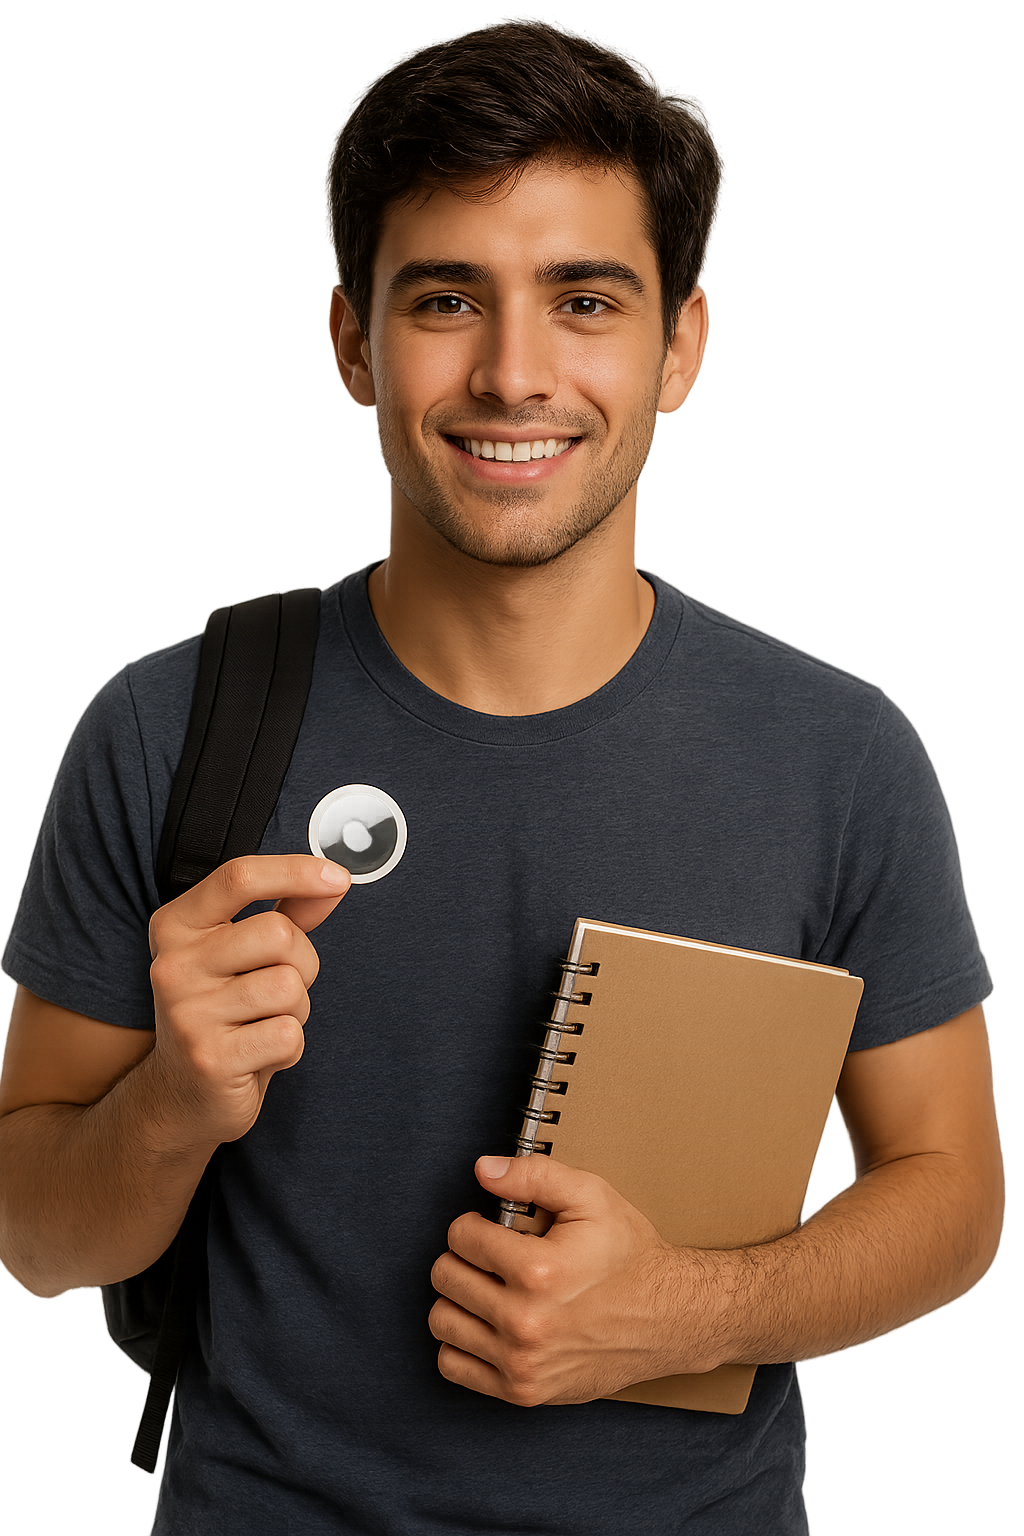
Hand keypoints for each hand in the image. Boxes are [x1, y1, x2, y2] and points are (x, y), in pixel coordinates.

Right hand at [146, 854, 349, 1145]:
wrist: (180, 1096)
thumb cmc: (220, 1014)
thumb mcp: (240, 955)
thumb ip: (286, 914)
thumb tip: (333, 881)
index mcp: (175, 927)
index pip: (238, 878)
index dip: (296, 871)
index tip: (339, 877)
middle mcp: (173, 965)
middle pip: (278, 934)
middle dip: (301, 962)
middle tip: (279, 990)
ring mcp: (187, 1013)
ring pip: (289, 986)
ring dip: (294, 1009)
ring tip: (263, 1024)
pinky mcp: (210, 1058)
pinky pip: (288, 1034)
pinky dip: (289, 1047)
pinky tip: (259, 1054)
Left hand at [428, 1154, 727, 1405]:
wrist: (667, 1318)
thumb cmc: (628, 1256)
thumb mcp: (590, 1196)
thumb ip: (533, 1175)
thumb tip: (483, 1170)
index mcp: (538, 1271)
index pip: (461, 1237)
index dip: (474, 1224)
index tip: (492, 1228)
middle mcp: (526, 1323)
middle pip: (446, 1277)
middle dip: (463, 1257)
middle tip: (491, 1256)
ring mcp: (522, 1363)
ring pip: (443, 1320)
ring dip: (459, 1298)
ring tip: (489, 1287)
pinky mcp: (523, 1392)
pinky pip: (453, 1365)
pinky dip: (461, 1341)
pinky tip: (487, 1323)